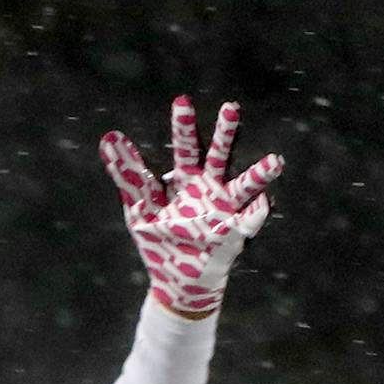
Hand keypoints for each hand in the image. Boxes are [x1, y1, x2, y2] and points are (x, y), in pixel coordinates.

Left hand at [101, 98, 282, 319]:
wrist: (177, 281)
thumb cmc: (159, 240)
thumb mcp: (137, 208)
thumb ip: (127, 175)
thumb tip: (107, 139)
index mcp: (185, 179)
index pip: (183, 147)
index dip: (183, 126)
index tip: (182, 101)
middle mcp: (209, 187)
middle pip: (218, 155)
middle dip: (224, 134)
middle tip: (230, 108)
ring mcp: (225, 209)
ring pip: (244, 185)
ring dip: (259, 174)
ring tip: (275, 162)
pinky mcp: (235, 233)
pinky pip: (250, 221)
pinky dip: (258, 214)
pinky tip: (264, 203)